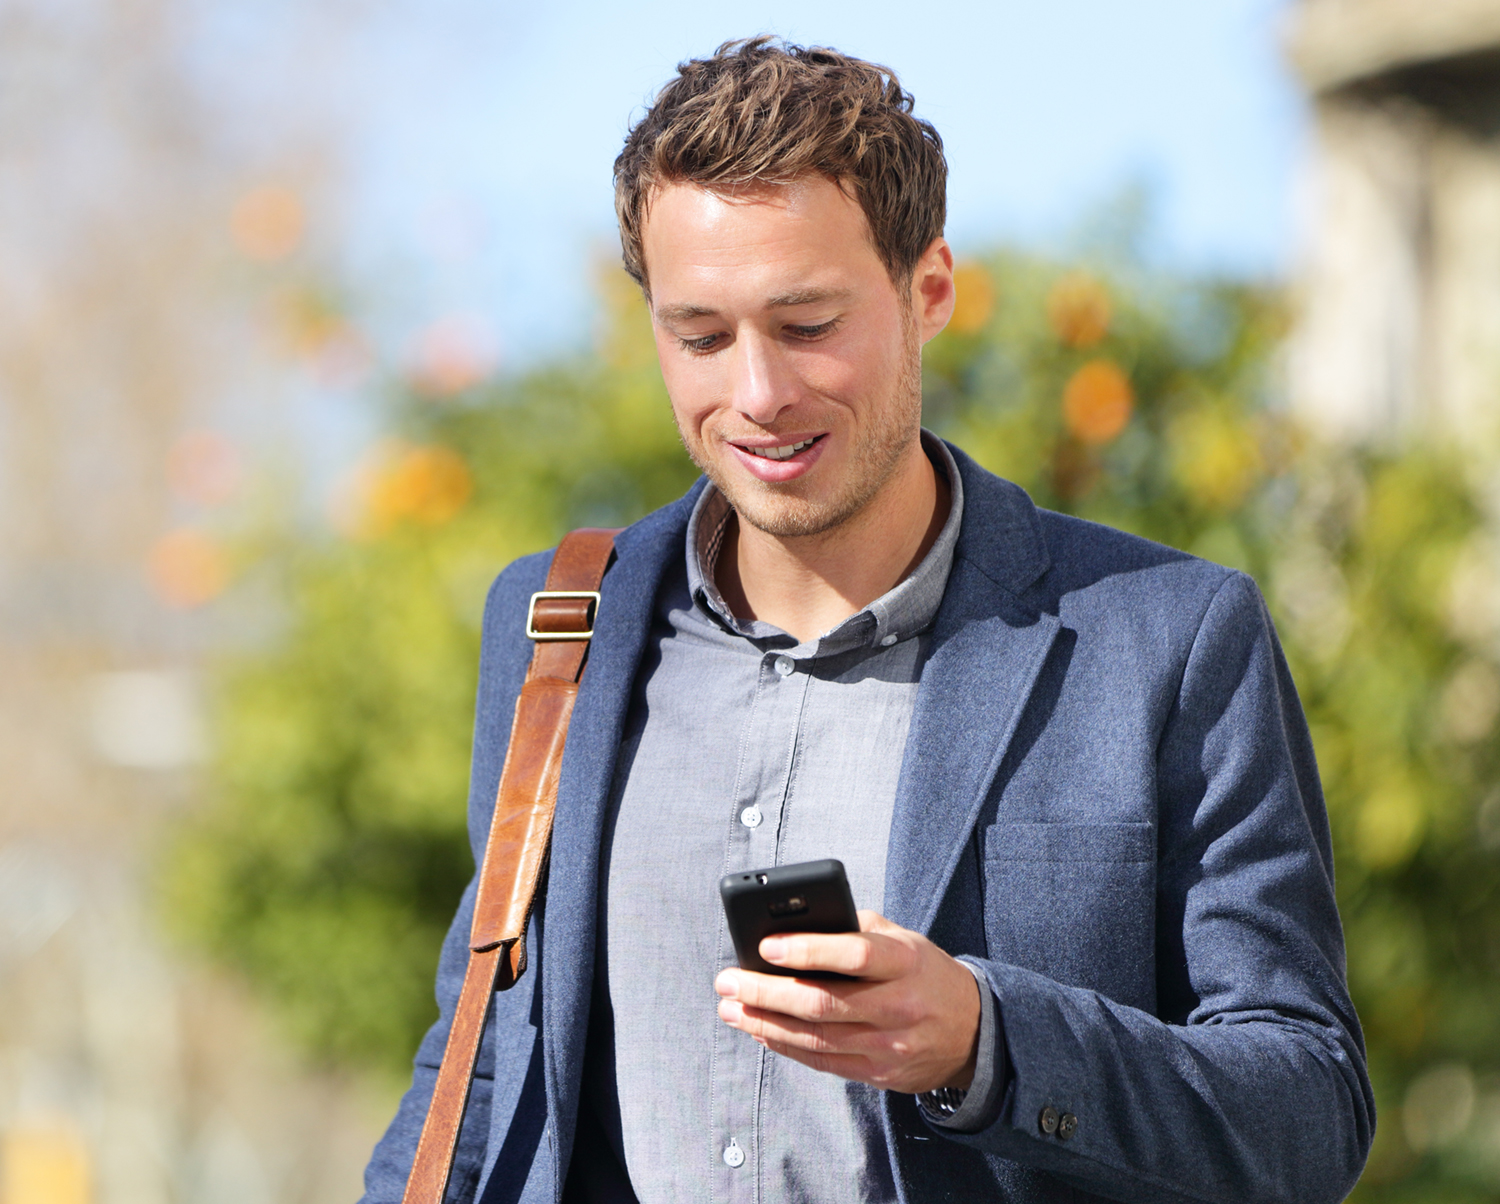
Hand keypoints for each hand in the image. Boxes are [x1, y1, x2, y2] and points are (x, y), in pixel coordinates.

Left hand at [713, 910, 980, 1093]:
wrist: (973, 1031)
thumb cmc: (923, 972)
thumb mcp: (902, 939)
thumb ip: (855, 929)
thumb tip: (793, 925)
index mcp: (905, 961)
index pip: (853, 954)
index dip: (806, 950)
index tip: (764, 945)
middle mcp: (899, 1005)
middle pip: (821, 1003)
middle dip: (765, 992)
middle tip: (728, 981)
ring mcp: (889, 1046)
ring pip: (814, 1038)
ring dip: (764, 1023)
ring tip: (731, 1009)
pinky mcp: (879, 1074)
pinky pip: (822, 1062)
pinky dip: (785, 1046)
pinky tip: (760, 1032)